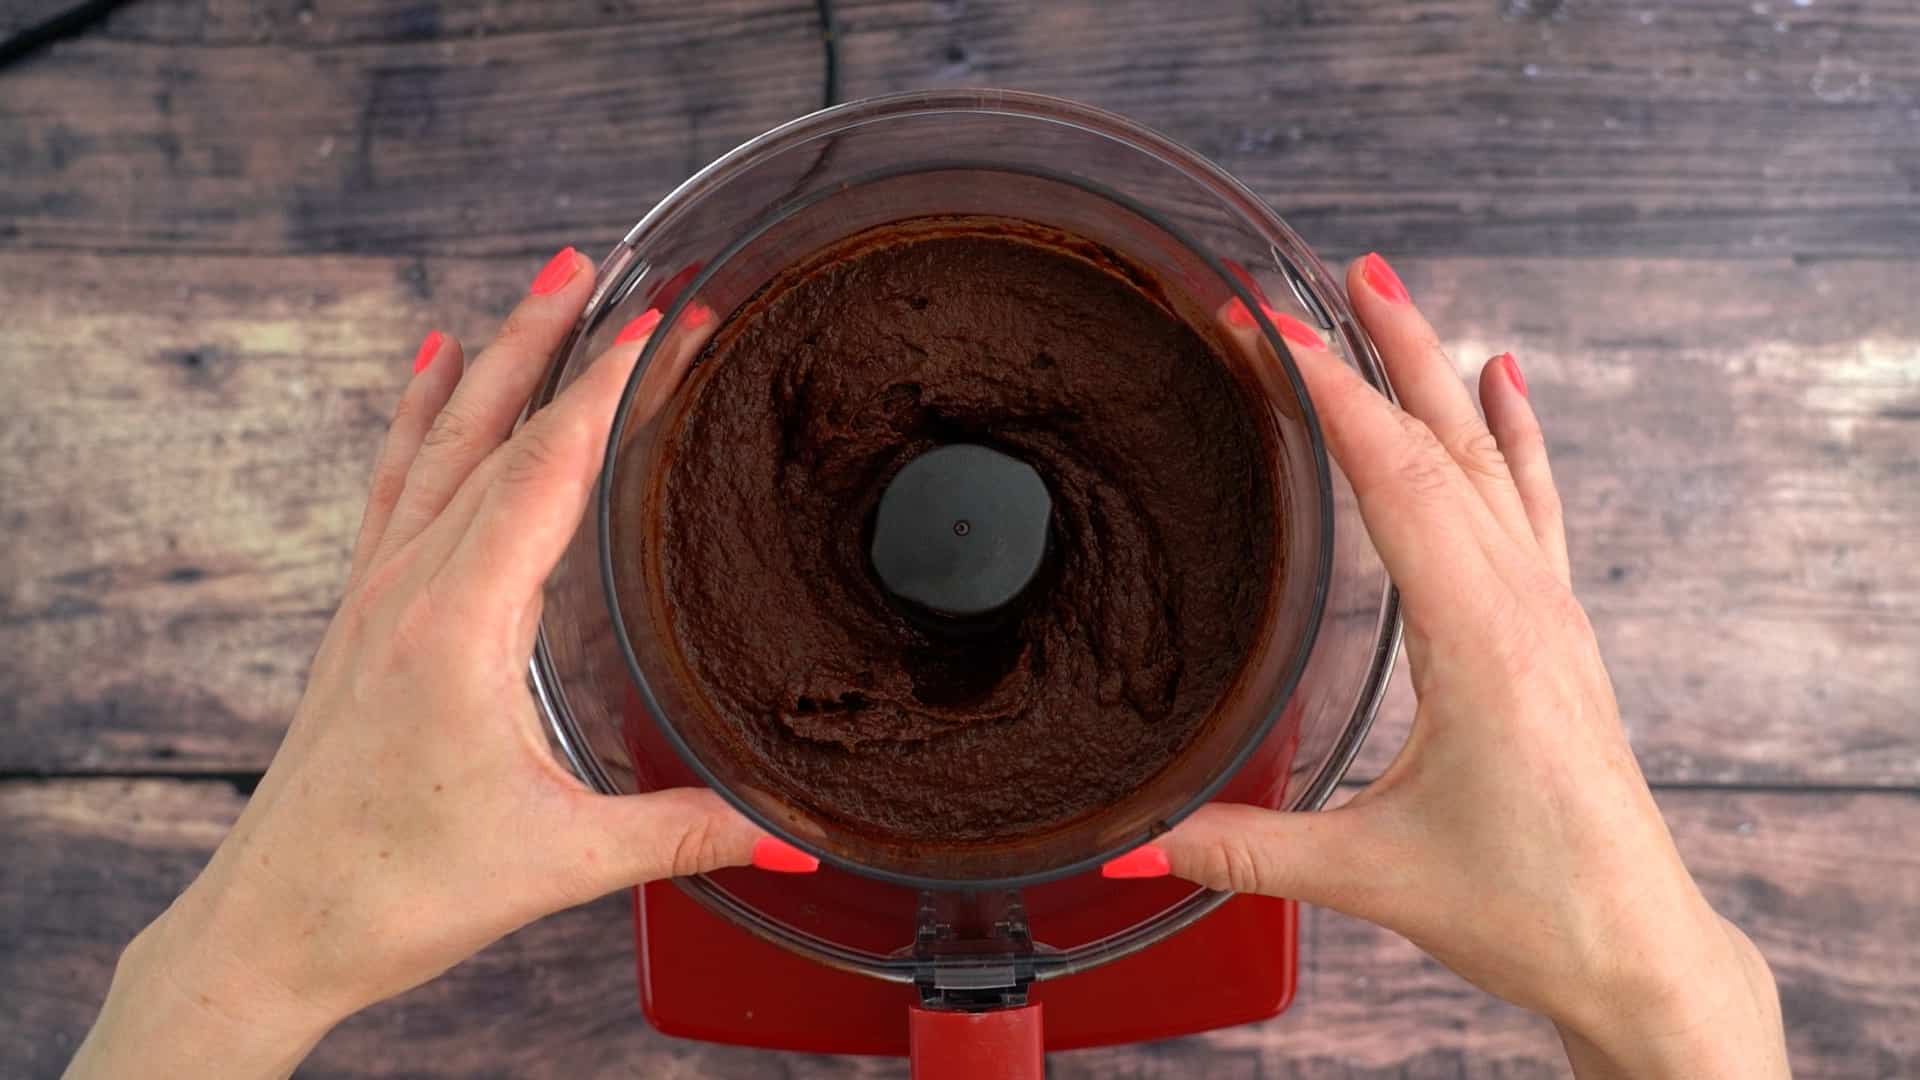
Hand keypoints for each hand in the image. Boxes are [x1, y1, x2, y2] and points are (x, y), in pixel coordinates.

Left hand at [69, 249, 769, 1077]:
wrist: (274, 927)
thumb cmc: (394, 890)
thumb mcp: (561, 862)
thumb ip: (683, 832)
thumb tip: (790, 834)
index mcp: (459, 623)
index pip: (548, 468)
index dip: (613, 388)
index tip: (666, 323)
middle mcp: (409, 588)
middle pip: (489, 429)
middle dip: (550, 337)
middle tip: (601, 260)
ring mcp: (377, 595)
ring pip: (438, 444)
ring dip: (490, 360)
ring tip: (537, 290)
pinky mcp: (362, 617)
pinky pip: (396, 485)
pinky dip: (421, 418)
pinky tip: (431, 378)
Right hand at [1161, 254, 1787, 1077]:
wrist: (1637, 949)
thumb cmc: (1529, 907)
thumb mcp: (1369, 876)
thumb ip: (1242, 852)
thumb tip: (1130, 849)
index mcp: (1479, 640)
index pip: (1396, 479)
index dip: (1328, 393)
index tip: (1266, 325)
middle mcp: (1523, 605)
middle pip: (1450, 441)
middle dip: (1386, 346)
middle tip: (1334, 269)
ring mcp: (1549, 613)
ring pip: (1494, 459)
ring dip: (1441, 373)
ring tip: (1397, 297)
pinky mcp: (1557, 632)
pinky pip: (1533, 500)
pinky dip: (1516, 432)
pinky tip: (1507, 385)